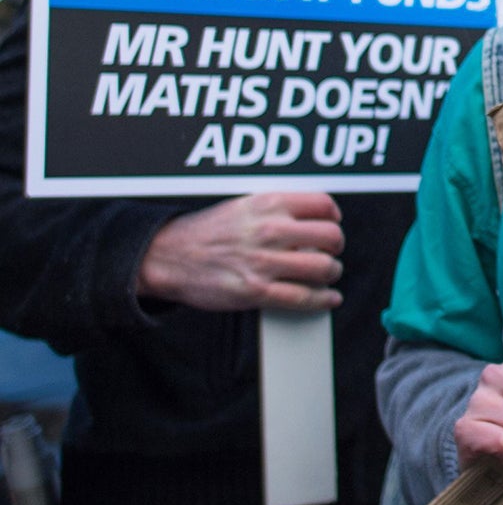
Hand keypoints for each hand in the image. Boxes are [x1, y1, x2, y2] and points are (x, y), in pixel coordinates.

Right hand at [136, 193, 344, 311]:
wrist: (166, 257)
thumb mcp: (242, 206)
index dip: (333, 217)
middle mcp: (270, 231)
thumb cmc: (204, 232)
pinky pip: (304, 297)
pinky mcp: (257, 291)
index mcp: (267, 205)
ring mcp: (264, 262)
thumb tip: (311, 221)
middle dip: (335, 247)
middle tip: (329, 252)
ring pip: (324, 268)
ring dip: (331, 273)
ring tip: (327, 274)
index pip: (323, 205)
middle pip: (331, 237)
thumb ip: (276, 211)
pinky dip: (323, 300)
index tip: (333, 224)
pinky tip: (328, 298)